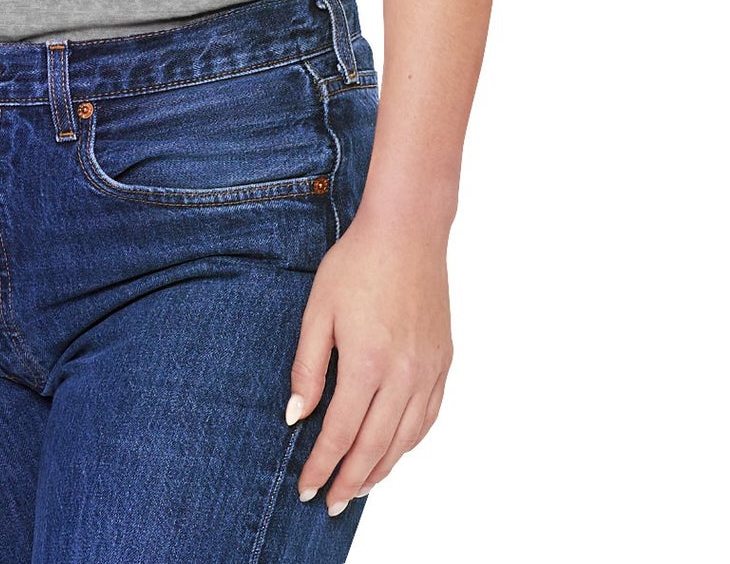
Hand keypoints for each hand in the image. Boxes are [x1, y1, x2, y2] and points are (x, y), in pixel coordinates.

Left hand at [287, 215, 451, 516]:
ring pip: (405, 440)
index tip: (308, 489)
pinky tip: (392, 451)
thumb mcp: (317, 311)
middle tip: (330, 504)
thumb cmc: (355, 266)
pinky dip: (408, 443)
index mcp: (367, 364)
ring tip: (358, 487)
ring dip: (381, 469)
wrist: (406, 234)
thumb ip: (308, 367)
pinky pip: (427, 418)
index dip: (323, 466)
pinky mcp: (443, 364)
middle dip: (350, 480)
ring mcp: (428, 372)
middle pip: (375, 447)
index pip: (341, 433)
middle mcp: (403, 376)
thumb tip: (296, 416)